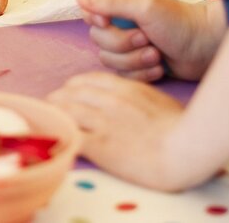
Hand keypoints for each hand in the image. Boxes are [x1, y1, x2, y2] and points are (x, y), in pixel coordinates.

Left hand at [48, 72, 197, 190]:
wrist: (183, 148)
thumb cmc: (181, 126)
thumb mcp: (157, 100)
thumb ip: (138, 96)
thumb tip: (131, 101)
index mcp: (124, 87)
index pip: (88, 79)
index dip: (74, 85)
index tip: (69, 91)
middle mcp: (108, 100)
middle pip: (72, 93)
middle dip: (59, 98)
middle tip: (51, 103)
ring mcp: (102, 122)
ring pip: (66, 110)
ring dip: (54, 113)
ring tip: (45, 117)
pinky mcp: (99, 145)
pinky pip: (70, 135)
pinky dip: (59, 135)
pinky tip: (54, 138)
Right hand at [77, 0, 223, 80]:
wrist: (205, 49)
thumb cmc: (179, 22)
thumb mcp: (144, 6)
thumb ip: (110, 2)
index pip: (89, 5)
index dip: (94, 17)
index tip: (107, 22)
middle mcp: (121, 17)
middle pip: (96, 36)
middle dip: (121, 43)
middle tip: (145, 38)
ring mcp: (127, 42)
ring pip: (108, 57)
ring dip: (134, 59)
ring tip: (156, 54)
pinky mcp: (135, 63)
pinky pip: (122, 73)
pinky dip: (141, 72)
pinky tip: (159, 66)